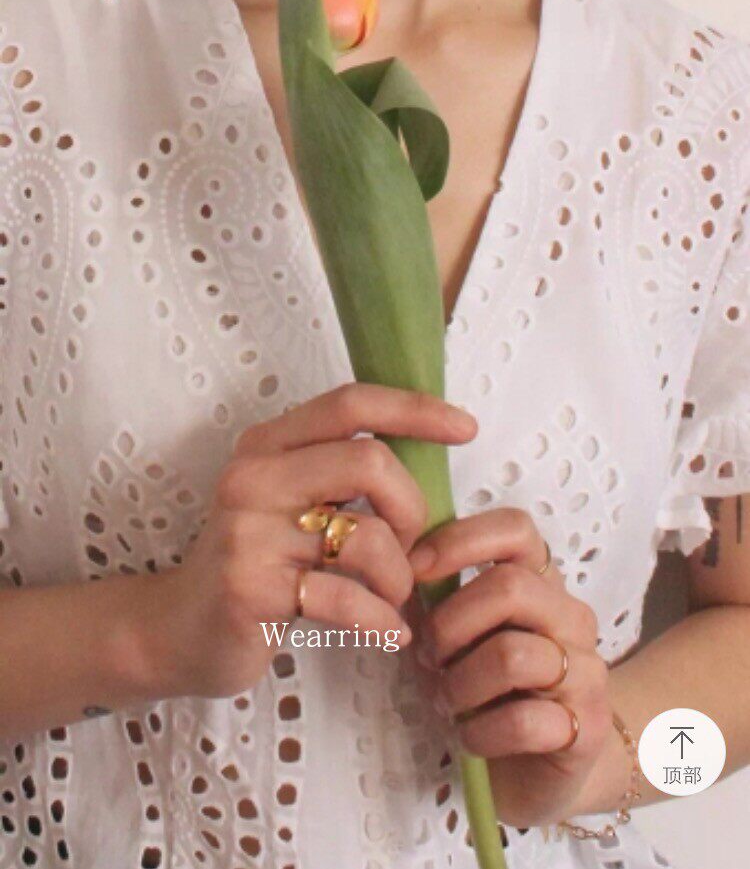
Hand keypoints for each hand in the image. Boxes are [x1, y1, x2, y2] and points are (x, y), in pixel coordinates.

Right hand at [151, 383, 477, 698]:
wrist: (175, 630)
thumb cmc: (253, 563)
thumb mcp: (285, 501)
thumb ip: (338, 474)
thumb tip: (427, 458)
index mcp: (267, 445)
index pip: (351, 404)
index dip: (415, 408)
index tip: (465, 428)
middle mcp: (253, 477)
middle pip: (371, 462)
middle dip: (413, 510)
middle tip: (410, 550)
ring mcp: (248, 532)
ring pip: (369, 538)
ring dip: (400, 577)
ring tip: (392, 598)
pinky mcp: (251, 589)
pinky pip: (348, 598)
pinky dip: (382, 620)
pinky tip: (388, 632)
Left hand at [408, 508, 616, 827]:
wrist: (542, 769)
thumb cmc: (487, 689)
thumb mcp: (456, 635)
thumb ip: (433, 597)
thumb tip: (392, 563)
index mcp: (541, 583)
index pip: (516, 530)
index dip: (460, 540)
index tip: (414, 570)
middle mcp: (571, 617)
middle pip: (510, 587)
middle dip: (450, 623)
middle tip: (428, 657)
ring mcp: (586, 671)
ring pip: (512, 655)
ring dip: (460, 684)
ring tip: (447, 701)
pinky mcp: (584, 728)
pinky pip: (522, 721)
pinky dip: (480, 732)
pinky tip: (471, 736)